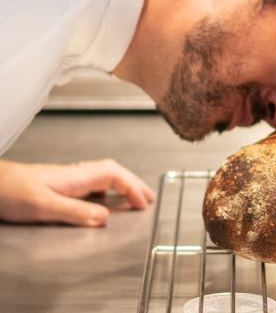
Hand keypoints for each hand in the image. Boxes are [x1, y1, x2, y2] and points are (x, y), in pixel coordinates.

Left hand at [0, 159, 154, 225]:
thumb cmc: (10, 190)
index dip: (132, 188)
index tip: (143, 202)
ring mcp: (66, 179)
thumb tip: (105, 218)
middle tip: (148, 197)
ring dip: (121, 184)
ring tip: (132, 196)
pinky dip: (105, 188)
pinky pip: (91, 182)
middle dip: (133, 183)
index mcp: (76, 177)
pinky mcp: (57, 185)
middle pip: (113, 172)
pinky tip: (101, 198)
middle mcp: (74, 175)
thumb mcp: (44, 205)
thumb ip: (75, 211)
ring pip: (103, 175)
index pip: (114, 176)